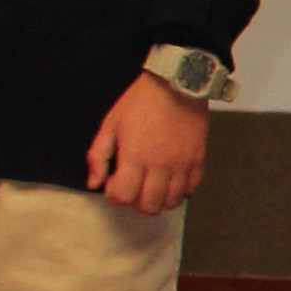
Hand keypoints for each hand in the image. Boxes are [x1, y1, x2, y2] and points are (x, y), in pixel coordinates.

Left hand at [87, 74, 208, 215]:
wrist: (176, 84)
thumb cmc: (142, 101)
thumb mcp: (110, 124)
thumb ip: (97, 156)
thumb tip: (93, 182)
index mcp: (135, 157)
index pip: (123, 196)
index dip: (114, 194)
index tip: (113, 182)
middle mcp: (160, 166)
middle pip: (149, 206)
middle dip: (135, 203)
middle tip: (132, 188)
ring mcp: (181, 165)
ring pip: (172, 202)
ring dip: (158, 200)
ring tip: (151, 187)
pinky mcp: (197, 159)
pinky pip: (191, 188)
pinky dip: (180, 191)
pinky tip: (170, 180)